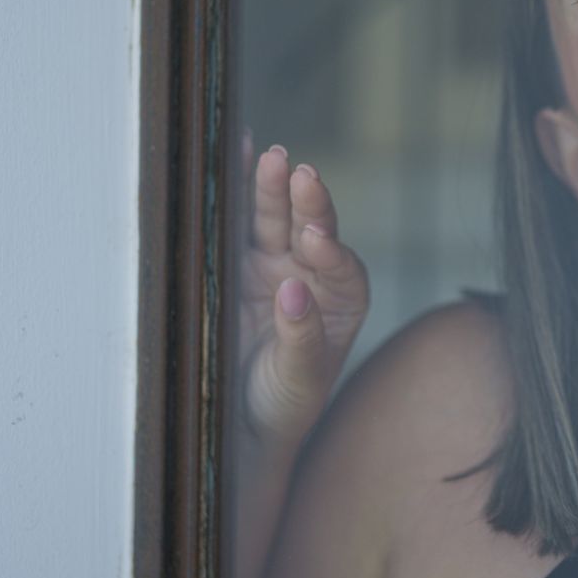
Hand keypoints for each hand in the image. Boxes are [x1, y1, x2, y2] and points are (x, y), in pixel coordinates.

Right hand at [235, 140, 370, 447]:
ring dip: (271, 188)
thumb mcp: (300, 381)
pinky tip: (236, 154)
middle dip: (308, 203)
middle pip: (312, 229)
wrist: (243, 424)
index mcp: (343, 300)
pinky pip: (235, 223)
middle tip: (302, 176)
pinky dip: (235, 191)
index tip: (316, 240)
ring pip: (274, 219)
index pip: (341, 267)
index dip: (330, 252)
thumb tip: (292, 290)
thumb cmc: (285, 404)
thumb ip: (302, 338)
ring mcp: (272, 264)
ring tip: (270, 157)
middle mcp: (312, 274)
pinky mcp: (235, 264)